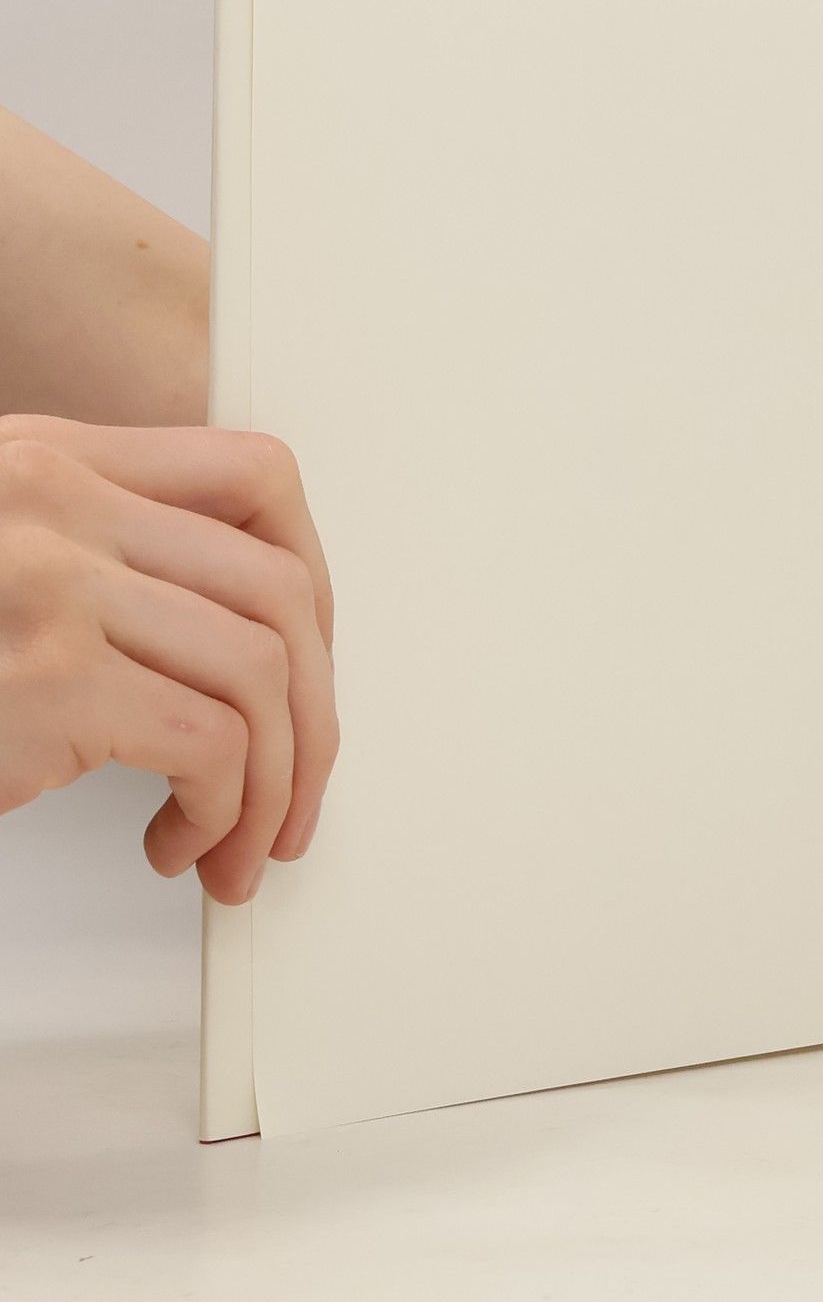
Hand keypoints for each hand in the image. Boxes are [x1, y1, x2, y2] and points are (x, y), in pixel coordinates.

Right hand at [0, 416, 336, 901]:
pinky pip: (210, 743)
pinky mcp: (41, 675)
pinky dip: (220, 810)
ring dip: (272, 783)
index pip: (255, 478)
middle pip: (279, 589)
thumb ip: (117, 565)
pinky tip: (174, 842)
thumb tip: (273, 638)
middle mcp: (49, 497)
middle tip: (295, 792)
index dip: (312, 584)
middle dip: (315, 712)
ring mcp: (43, 578)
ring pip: (261, 672)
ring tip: (235, 841)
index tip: (308, 671)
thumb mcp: (14, 577)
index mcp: (51, 460)